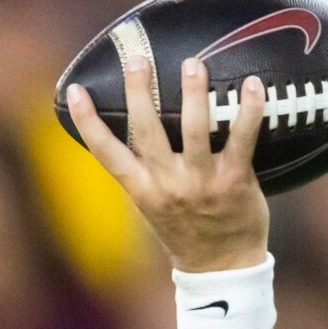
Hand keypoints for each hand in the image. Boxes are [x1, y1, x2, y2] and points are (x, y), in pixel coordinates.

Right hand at [63, 57, 269, 272]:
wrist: (221, 268)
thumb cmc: (186, 231)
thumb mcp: (152, 205)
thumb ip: (144, 171)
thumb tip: (137, 126)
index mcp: (140, 189)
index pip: (105, 152)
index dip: (87, 121)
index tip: (75, 91)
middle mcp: (166, 184)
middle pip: (146, 130)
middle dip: (139, 92)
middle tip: (138, 59)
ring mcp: (200, 183)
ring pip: (193, 129)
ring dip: (192, 92)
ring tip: (192, 64)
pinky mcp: (234, 181)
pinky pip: (242, 138)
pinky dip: (248, 109)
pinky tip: (252, 84)